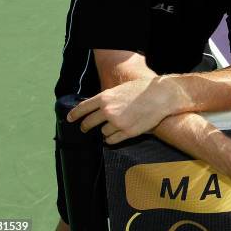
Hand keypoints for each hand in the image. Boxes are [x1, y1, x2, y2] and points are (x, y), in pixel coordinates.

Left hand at [67, 76, 186, 143]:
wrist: (161, 96)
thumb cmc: (143, 90)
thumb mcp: (121, 89)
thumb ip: (109, 99)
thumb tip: (99, 108)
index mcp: (105, 98)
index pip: (82, 108)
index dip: (74, 114)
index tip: (70, 119)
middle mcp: (108, 111)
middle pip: (89, 123)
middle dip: (85, 127)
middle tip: (85, 128)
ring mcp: (117, 123)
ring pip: (103, 132)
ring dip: (106, 131)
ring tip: (113, 127)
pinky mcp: (127, 133)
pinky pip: (112, 140)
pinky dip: (111, 139)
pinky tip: (115, 135)